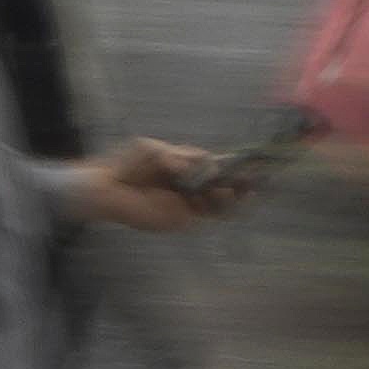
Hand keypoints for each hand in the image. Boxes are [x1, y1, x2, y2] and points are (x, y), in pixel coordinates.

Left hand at [75, 134, 240, 232]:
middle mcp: (192, 185)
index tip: (255, 161)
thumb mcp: (155, 150)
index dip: (236, 165)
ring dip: (236, 196)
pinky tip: (231, 198)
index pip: (218, 166)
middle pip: (225, 185)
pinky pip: (208, 215)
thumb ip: (179, 156)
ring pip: (221, 202)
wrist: (108, 188)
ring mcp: (189, 203)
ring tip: (247, 189)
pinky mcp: (182, 218)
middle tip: (260, 177)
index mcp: (187, 166)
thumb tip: (201, 162)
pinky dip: (223, 208)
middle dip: (243, 181)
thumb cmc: (129, 164)